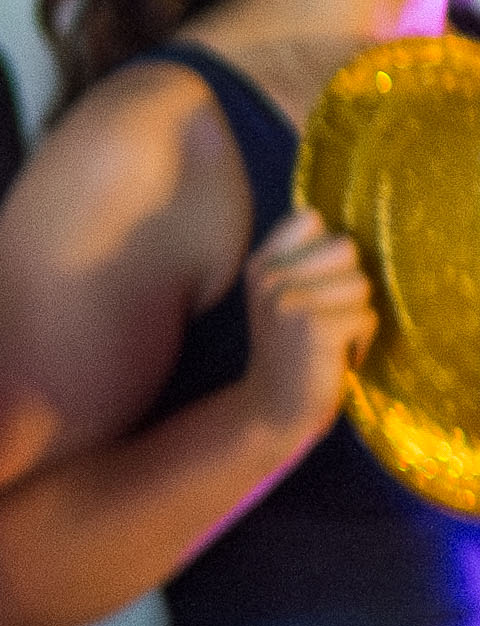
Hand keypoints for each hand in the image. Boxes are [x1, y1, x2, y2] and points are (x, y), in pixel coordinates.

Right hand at [240, 208, 377, 450]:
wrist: (273, 405)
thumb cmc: (290, 348)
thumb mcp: (280, 296)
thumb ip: (301, 259)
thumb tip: (337, 229)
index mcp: (260, 264)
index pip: (310, 219)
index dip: (326, 249)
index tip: (313, 283)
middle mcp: (268, 276)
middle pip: (346, 248)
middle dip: (348, 283)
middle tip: (325, 314)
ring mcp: (288, 300)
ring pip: (361, 283)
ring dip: (357, 314)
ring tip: (331, 336)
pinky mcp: (314, 327)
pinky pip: (366, 316)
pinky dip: (361, 340)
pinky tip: (337, 355)